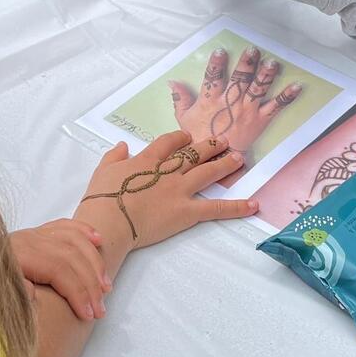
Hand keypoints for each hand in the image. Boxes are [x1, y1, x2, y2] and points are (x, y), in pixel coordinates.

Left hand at [9, 220, 109, 322]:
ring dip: (94, 262)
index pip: (59, 270)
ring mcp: (34, 234)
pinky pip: (65, 226)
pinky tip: (99, 241)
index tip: (88, 315)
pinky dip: (85, 231)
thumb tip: (31, 293)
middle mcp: (30, 241)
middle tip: (100, 309)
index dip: (77, 292)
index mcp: (20, 255)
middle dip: (91, 284)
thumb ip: (12, 293)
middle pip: (71, 257)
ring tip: (105, 286)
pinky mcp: (36, 232)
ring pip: (74, 241)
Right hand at [76, 130, 257, 252]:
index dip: (180, 137)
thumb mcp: (102, 171)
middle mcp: (168, 171)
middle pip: (193, 153)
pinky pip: (216, 209)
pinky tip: (254, 205)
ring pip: (208, 172)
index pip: (168, 142)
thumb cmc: (101, 199)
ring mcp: (180, 190)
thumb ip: (113, 157)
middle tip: (223, 140)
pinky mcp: (187, 212)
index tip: (187, 136)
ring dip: (225, 163)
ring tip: (239, 158)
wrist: (110, 221)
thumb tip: (122, 146)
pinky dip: (237, 207)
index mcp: (147, 160)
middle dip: (209, 146)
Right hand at [166, 46, 302, 173]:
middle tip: (253, 50)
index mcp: (211, 100)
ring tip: (273, 63)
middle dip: (246, 64)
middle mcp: (231, 103)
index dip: (216, 65)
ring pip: (257, 89)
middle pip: (239, 80)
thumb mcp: (184, 119)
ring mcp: (247, 111)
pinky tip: (296, 86)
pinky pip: (275, 107)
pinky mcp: (260, 120)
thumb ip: (180, 99)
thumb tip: (173, 81)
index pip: (213, 78)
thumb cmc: (199, 139)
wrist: (216, 163)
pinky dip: (287, 97)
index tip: (221, 52)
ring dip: (266, 75)